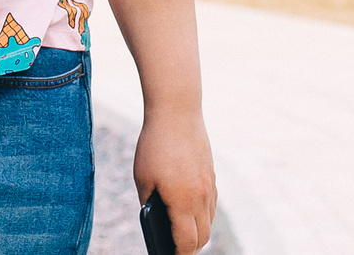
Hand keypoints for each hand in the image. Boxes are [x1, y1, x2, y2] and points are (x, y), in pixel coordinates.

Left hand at [134, 110, 214, 252]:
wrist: (177, 112)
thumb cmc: (155, 146)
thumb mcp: (143, 178)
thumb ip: (149, 202)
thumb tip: (153, 219)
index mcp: (183, 201)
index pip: (186, 242)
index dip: (179, 254)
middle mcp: (201, 197)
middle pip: (202, 236)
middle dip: (191, 248)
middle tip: (176, 250)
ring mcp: (209, 185)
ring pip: (209, 220)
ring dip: (198, 231)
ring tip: (183, 234)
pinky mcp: (211, 174)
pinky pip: (210, 204)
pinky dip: (202, 214)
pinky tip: (190, 211)